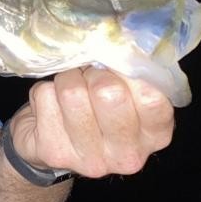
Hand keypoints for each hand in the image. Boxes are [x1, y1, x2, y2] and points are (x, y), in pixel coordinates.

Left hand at [9, 67, 174, 177]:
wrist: (50, 144)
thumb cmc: (97, 111)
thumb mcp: (128, 96)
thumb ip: (130, 75)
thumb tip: (116, 41)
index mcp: (156, 136)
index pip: (152, 97)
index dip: (129, 71)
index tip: (116, 67)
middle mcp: (128, 155)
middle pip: (108, 92)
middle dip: (94, 73)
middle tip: (89, 76)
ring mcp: (91, 160)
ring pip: (72, 92)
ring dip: (67, 78)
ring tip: (69, 87)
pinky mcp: (54, 152)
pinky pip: (45, 96)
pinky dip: (44, 90)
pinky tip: (51, 106)